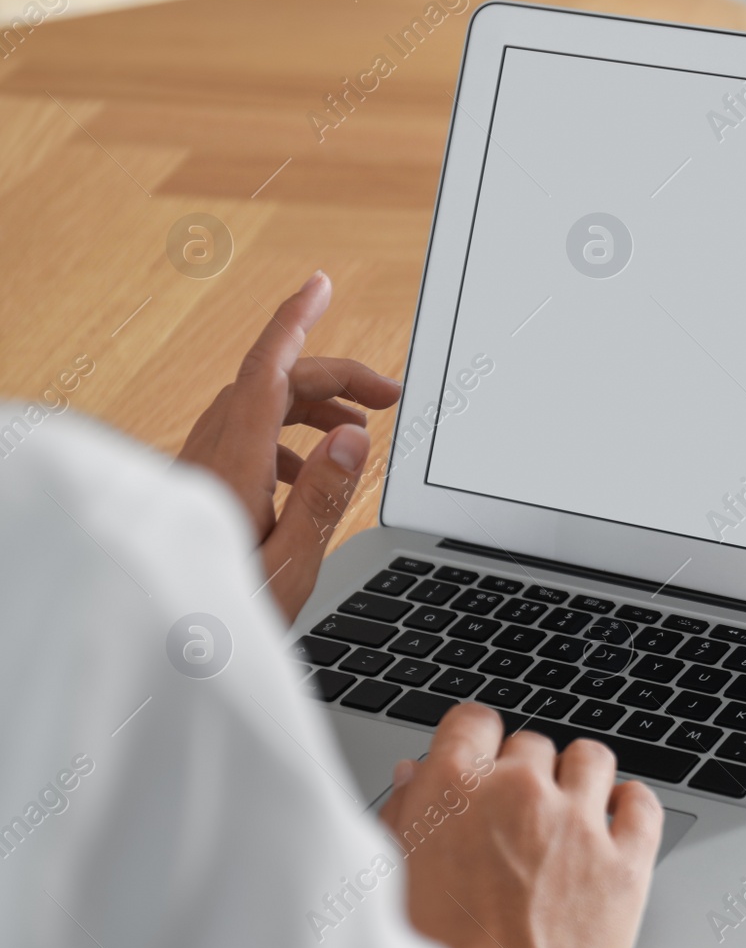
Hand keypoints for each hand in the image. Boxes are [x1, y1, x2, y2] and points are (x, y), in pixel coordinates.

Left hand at [177, 272, 400, 620]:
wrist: (154, 660)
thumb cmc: (220, 626)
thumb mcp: (290, 566)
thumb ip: (323, 496)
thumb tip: (354, 435)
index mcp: (231, 471)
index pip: (266, 374)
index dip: (294, 324)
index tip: (319, 286)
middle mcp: (206, 462)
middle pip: (268, 387)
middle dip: (332, 376)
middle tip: (389, 394)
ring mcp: (196, 477)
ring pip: (253, 412)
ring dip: (310, 408)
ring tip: (358, 432)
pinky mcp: (194, 495)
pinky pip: (240, 441)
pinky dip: (284, 439)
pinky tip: (309, 472)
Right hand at [379, 705, 662, 947]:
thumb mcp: (397, 879)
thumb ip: (406, 815)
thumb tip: (414, 775)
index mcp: (453, 791)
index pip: (474, 720)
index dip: (479, 740)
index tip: (486, 756)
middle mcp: (519, 793)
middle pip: (532, 744)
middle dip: (526, 773)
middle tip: (519, 816)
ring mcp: (577, 823)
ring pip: (591, 758)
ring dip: (581, 780)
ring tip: (570, 815)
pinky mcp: (626, 861)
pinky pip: (642, 803)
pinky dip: (632, 808)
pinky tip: (616, 825)